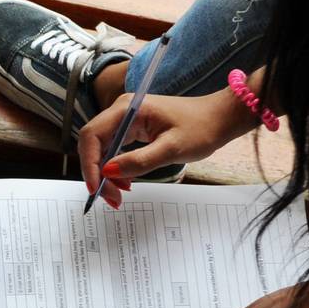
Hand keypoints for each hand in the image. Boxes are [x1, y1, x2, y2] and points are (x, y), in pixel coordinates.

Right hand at [78, 88, 255, 206]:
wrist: (219, 119)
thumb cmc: (201, 128)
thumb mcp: (171, 149)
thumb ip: (138, 161)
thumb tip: (108, 172)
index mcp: (127, 109)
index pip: (92, 135)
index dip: (89, 163)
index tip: (96, 188)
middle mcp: (122, 111)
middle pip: (94, 144)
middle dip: (97, 173)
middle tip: (110, 198)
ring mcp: (127, 120)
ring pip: (103, 149)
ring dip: (106, 174)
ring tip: (119, 195)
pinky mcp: (133, 129)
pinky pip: (115, 150)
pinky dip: (116, 169)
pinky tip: (126, 183)